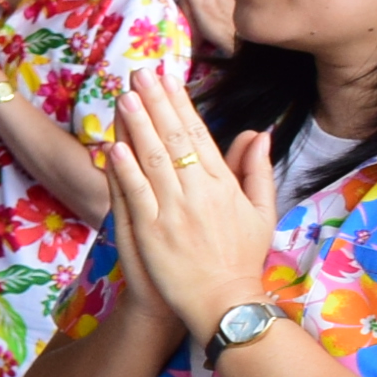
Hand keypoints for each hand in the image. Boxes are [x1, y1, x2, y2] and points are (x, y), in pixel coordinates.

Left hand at [98, 66, 276, 337]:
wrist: (224, 303)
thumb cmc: (242, 259)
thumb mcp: (261, 213)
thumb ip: (257, 171)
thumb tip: (259, 134)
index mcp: (224, 185)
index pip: (199, 134)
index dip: (181, 104)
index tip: (167, 78)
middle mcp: (199, 193)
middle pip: (174, 139)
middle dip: (155, 103)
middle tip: (140, 73)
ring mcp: (174, 212)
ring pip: (153, 160)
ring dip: (137, 126)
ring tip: (124, 96)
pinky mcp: (153, 232)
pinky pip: (137, 194)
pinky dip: (125, 169)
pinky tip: (114, 146)